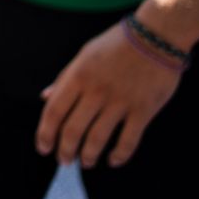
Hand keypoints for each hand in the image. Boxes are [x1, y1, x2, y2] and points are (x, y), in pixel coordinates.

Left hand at [36, 22, 183, 168]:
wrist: (156, 36)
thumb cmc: (116, 45)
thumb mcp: (84, 56)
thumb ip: (64, 79)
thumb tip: (44, 97)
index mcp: (78, 75)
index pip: (54, 111)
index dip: (45, 133)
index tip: (43, 148)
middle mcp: (96, 91)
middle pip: (73, 130)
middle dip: (65, 150)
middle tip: (64, 161)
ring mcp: (120, 102)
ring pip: (97, 139)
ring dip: (88, 156)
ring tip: (86, 163)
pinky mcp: (143, 110)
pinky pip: (128, 140)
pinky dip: (119, 155)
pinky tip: (113, 161)